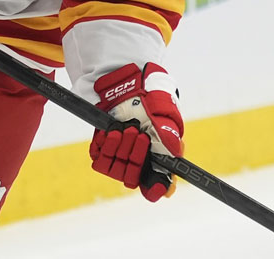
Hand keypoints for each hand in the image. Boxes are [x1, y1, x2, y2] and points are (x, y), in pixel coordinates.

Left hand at [89, 63, 182, 201]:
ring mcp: (119, 156)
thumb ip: (171, 141)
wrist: (128, 84)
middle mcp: (138, 162)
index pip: (155, 186)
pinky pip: (99, 158)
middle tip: (138, 134)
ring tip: (125, 128)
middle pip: (132, 177)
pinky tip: (111, 130)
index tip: (154, 187)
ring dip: (121, 148)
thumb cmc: (151, 101)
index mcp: (157, 160)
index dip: (155, 189)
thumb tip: (174, 168)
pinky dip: (106, 144)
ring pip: (116, 169)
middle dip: (136, 156)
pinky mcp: (102, 149)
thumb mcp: (166, 118)